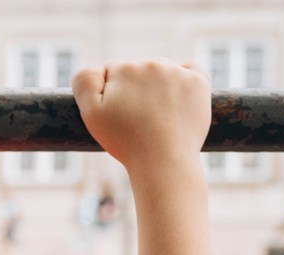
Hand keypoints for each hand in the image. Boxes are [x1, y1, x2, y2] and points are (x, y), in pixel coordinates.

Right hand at [72, 59, 211, 173]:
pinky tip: (176, 101)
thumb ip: (84, 82)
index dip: (110, 96)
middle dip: (134, 90)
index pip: (113, 72)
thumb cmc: (126, 142)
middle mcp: (152, 62)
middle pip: (138, 70)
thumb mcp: (91, 115)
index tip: (117, 116)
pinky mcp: (199, 81)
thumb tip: (96, 67)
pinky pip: (189, 70)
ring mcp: (178, 71)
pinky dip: (183, 82)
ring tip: (156, 118)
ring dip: (157, 88)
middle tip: (137, 121)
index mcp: (124, 68)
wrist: (164, 162)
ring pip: (162, 71)